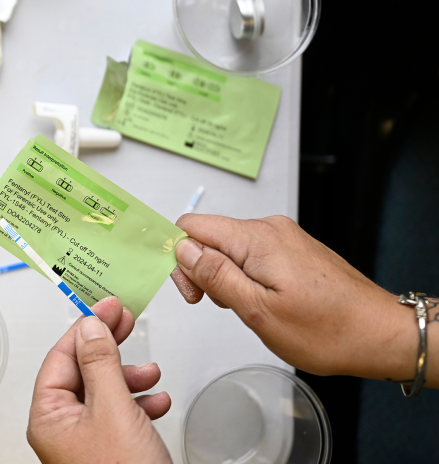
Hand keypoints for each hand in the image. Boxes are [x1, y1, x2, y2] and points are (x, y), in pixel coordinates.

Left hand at [27, 297, 171, 463]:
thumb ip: (100, 363)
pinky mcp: (111, 447)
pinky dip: (140, 401)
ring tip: (150, 371)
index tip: (106, 306)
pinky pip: (122, 412)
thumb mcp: (112, 409)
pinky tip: (157, 400)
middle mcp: (64, 427)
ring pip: (106, 390)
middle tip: (126, 320)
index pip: (61, 357)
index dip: (85, 327)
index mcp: (50, 417)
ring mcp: (88, 438)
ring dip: (130, 376)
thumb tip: (89, 326)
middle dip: (109, 347)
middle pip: (83, 370)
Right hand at [171, 214, 437, 386]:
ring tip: (248, 307)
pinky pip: (252, 254)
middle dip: (202, 270)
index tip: (191, 290)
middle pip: (210, 235)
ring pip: (230, 247)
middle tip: (218, 304)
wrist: (380, 333)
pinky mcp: (292, 249)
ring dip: (225, 276)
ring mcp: (283, 237)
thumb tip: (183, 248)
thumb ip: (215, 275)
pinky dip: (245, 276)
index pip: (193, 226)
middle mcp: (269, 229)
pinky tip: (261, 301)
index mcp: (256, 239)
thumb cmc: (327, 330)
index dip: (180, 257)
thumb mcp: (258, 310)